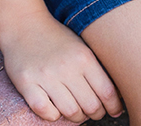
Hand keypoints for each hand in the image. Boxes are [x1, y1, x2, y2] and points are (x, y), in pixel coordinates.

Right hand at [0, 14, 122, 122]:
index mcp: (84, 56)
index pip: (107, 91)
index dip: (113, 106)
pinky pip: (46, 111)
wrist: (24, 24)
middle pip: (91, 105)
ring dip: (76, 117)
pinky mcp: (27, 84)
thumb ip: (95, 67)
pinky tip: (55, 108)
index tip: (115, 111)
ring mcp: (46, 76)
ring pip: (70, 112)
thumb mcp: (81, 46)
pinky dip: (53, 115)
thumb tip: (116, 92)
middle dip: (96, 114)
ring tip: (76, 112)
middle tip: (95, 113)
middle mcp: (67, 67)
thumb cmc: (57, 38)